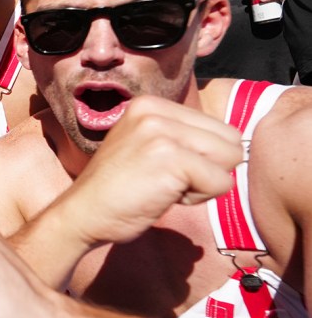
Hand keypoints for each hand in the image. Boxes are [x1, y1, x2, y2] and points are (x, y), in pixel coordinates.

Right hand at [56, 95, 242, 247]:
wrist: (82, 214)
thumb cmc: (118, 190)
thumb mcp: (147, 146)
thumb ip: (182, 137)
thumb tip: (236, 146)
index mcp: (150, 104)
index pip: (219, 128)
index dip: (201, 158)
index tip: (163, 169)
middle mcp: (155, 110)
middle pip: (231, 141)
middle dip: (208, 169)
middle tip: (165, 180)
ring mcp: (162, 132)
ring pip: (230, 160)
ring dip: (204, 184)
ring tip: (164, 187)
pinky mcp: (171, 159)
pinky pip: (221, 183)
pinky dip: (199, 198)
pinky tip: (163, 197)